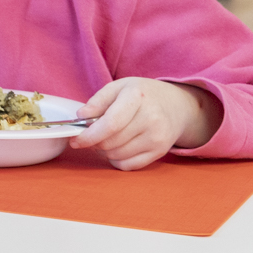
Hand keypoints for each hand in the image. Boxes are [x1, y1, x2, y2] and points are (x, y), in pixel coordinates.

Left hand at [71, 78, 223, 169]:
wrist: (176, 105)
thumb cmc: (141, 94)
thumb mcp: (118, 87)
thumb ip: (97, 101)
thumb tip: (80, 116)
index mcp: (137, 97)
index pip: (111, 124)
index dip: (90, 135)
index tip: (76, 139)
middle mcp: (151, 119)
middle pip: (112, 142)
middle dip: (93, 142)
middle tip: (88, 136)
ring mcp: (158, 138)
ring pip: (118, 155)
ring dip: (103, 151)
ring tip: (104, 139)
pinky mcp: (160, 152)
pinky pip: (129, 165)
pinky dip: (116, 160)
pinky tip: (116, 148)